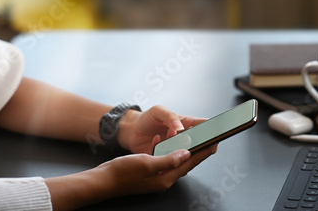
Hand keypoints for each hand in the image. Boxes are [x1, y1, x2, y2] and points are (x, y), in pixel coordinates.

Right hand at [98, 146, 216, 197]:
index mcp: (166, 178)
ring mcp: (156, 176)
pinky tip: (159, 139)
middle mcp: (163, 179)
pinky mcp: (149, 171)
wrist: (103, 180)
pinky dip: (165, 148)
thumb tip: (186, 153)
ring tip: (191, 137)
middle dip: (197, 150)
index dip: (202, 152)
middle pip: (186, 163)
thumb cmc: (122, 173)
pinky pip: (163, 158)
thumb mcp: (146, 163)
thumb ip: (168, 159)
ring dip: (182, 148)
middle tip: (209, 139)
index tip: (214, 143)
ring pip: (175, 160)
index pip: (190, 163)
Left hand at [117, 105, 206, 153]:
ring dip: (180, 149)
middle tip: (196, 142)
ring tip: (169, 136)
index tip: (216, 134)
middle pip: (199, 144)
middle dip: (200, 145)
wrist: (131, 131)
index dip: (212, 130)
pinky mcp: (167, 159)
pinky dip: (166, 155)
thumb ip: (170, 117)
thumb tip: (180, 127)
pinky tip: (157, 141)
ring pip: (187, 156)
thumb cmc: (147, 119)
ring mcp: (176, 149)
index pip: (203, 126)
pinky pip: (172, 162)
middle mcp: (183, 138)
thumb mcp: (158, 111)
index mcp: (185, 123)